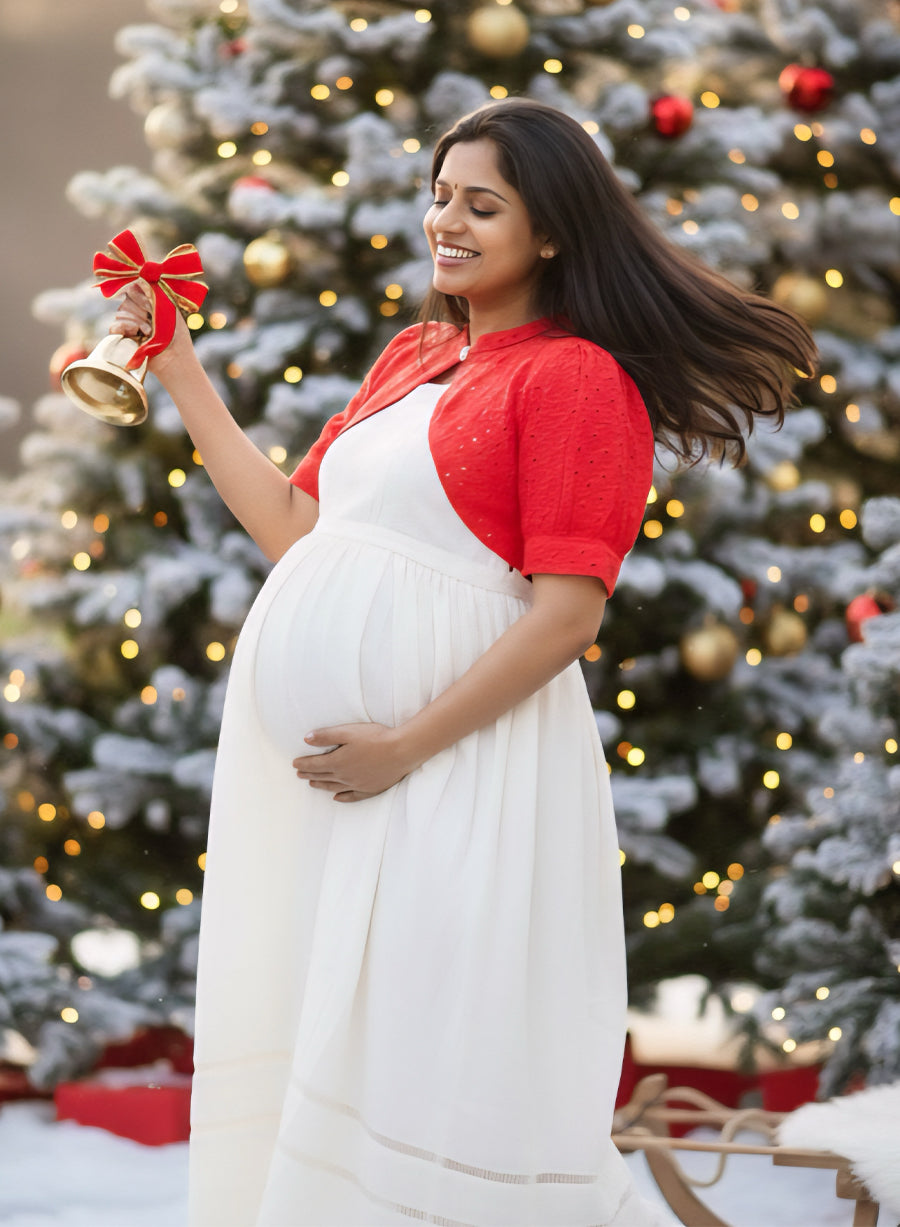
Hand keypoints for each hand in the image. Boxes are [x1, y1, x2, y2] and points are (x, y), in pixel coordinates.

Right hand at [109, 282, 192, 374]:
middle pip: (126, 299)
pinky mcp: (123, 338)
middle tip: (153, 321)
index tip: (150, 303)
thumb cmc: (176, 334)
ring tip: (149, 332)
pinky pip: (114, 326)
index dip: (139, 293)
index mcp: (148, 303)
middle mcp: (137, 312)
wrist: (174, 357)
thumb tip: (143, 271)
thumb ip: (156, 289)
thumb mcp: (170, 306)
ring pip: (121, 312)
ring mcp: (128, 325)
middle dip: (141, 309)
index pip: (133, 287)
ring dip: (137, 321)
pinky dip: (125, 328)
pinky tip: (137, 334)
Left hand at [293, 723, 416, 802]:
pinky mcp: (370, 789)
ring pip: (334, 787)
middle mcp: (345, 777)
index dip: (303, 764)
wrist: (402, 751)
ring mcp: (357, 785)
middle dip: (309, 774)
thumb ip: (326, 736)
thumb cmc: (376, 738)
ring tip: (312, 784)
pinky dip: (342, 797)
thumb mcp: (348, 731)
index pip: (315, 764)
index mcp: (337, 762)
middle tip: (299, 774)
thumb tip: (306, 739)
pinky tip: (337, 797)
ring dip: (321, 785)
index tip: (295, 764)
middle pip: (322, 776)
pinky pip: (352, 796)